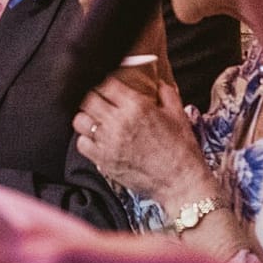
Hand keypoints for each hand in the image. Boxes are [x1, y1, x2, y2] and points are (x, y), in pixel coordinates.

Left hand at [73, 74, 208, 202]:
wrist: (180, 181)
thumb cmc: (181, 148)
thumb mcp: (177, 114)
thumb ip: (165, 92)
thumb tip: (156, 81)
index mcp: (137, 106)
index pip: (108, 84)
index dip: (108, 84)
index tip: (111, 88)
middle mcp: (119, 122)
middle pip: (90, 99)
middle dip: (96, 98)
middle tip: (102, 102)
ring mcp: (108, 142)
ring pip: (81, 120)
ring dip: (87, 117)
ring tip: (95, 119)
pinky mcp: (103, 160)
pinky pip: (82, 143)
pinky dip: (86, 139)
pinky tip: (96, 139)